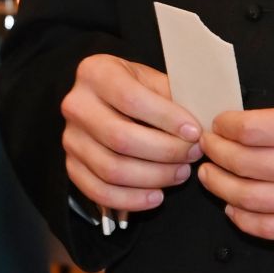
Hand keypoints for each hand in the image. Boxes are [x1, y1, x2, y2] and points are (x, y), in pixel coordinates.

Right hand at [60, 54, 202, 213]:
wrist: (104, 100)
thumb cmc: (135, 89)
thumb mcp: (152, 79)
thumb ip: (173, 96)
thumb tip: (203, 120)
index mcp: (96, 73)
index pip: (130, 99)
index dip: (166, 118)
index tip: (194, 132)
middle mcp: (76, 105)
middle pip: (120, 138)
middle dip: (165, 152)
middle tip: (192, 154)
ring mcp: (70, 138)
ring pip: (111, 169)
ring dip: (153, 177)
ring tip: (181, 173)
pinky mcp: (71, 166)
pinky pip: (99, 191)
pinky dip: (131, 199)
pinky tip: (156, 195)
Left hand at [198, 96, 273, 241]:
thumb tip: (244, 124)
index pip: (249, 130)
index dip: (224, 126)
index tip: (218, 124)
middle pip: (242, 163)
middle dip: (215, 153)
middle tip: (206, 146)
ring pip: (248, 199)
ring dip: (219, 186)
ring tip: (210, 174)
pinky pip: (268, 229)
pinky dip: (242, 219)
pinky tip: (232, 206)